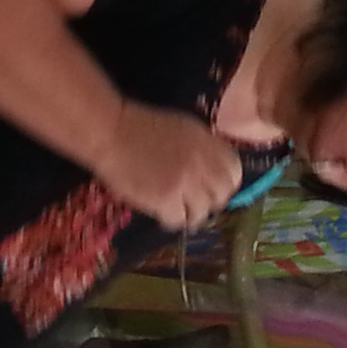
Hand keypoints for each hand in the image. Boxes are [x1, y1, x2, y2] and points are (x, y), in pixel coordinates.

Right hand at [93, 100, 245, 231]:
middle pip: (221, 195)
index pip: (234, 171)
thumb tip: (216, 172)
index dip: (225, 182)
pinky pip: (179, 220)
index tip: (213, 187)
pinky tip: (162, 212)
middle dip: (209, 201)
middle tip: (195, 202)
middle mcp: (202, 162)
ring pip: (202, 212)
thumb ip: (203, 148)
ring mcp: (185, 182)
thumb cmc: (142, 127)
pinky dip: (171, 219)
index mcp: (207, 142)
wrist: (111, 132)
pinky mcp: (166, 199)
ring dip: (190, 213)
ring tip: (177, 210)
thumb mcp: (182, 129)